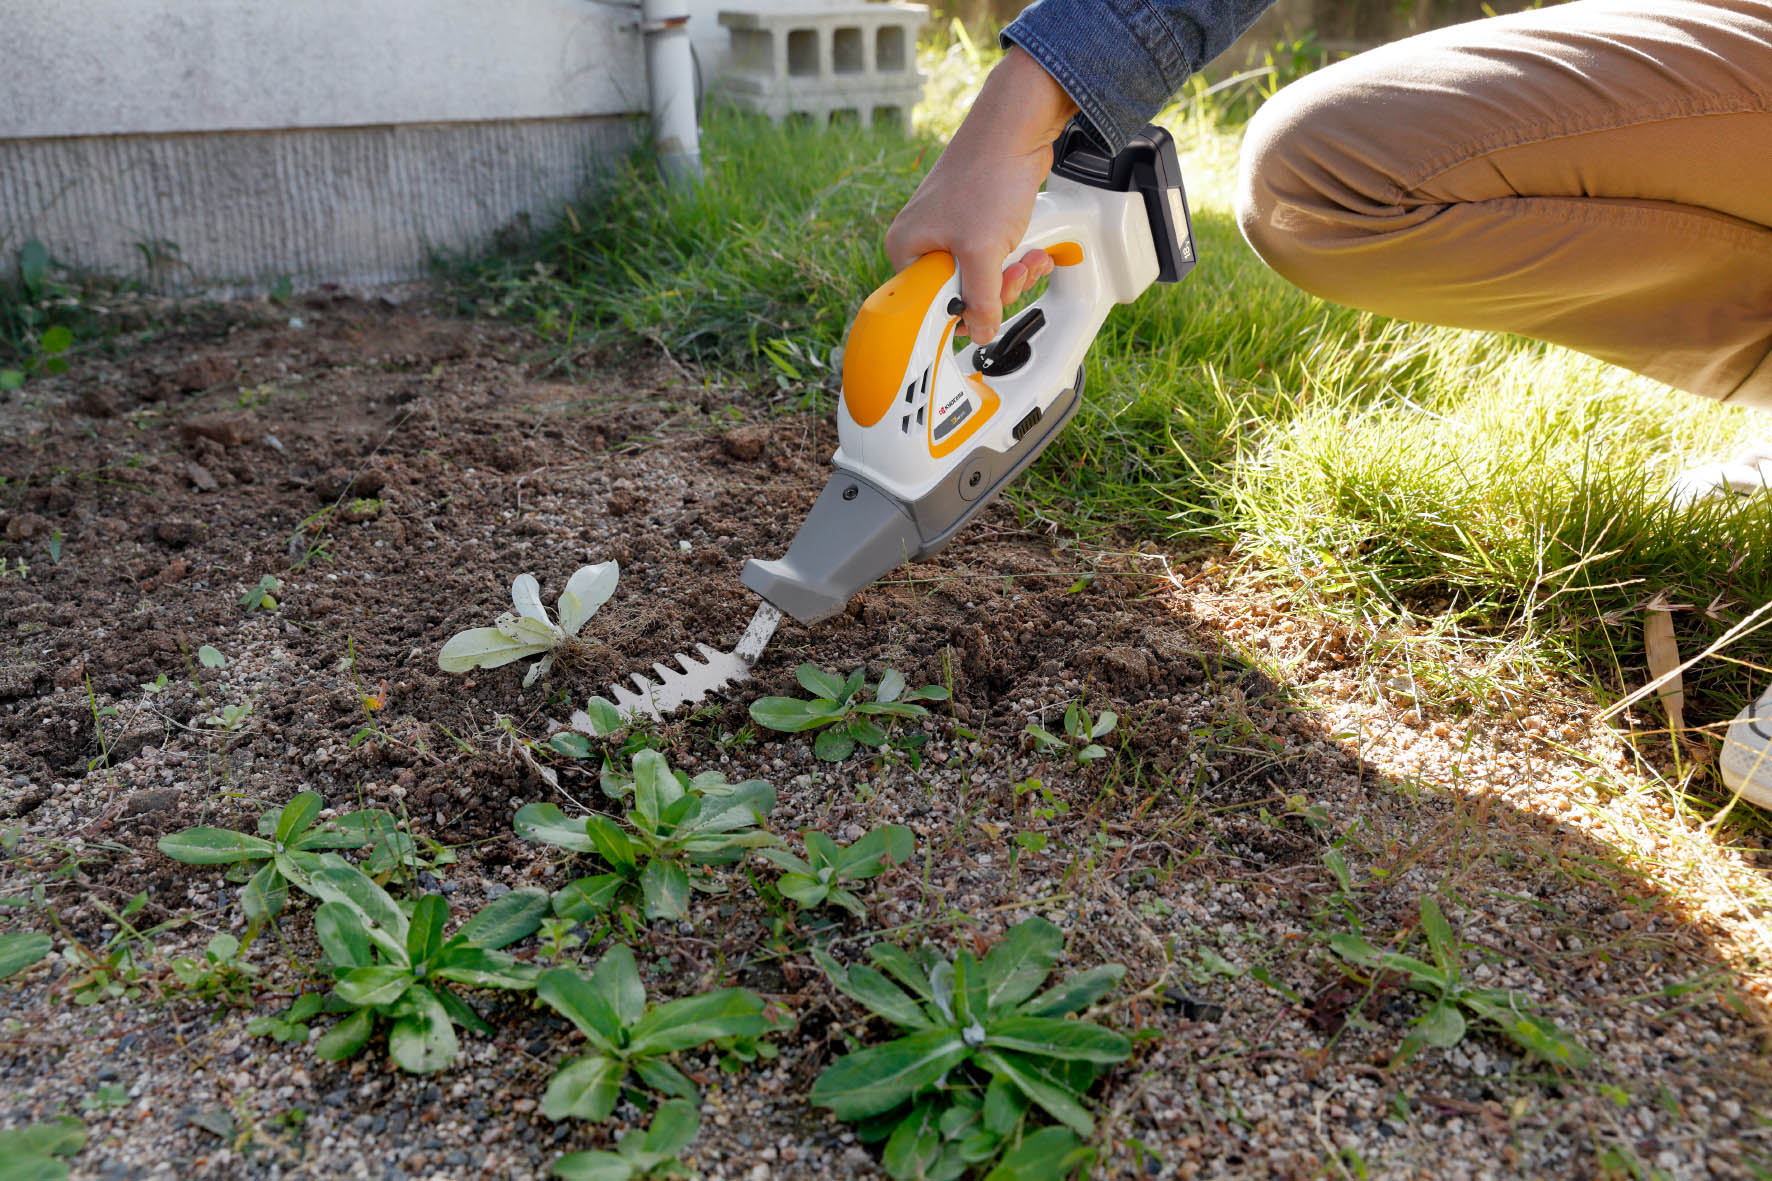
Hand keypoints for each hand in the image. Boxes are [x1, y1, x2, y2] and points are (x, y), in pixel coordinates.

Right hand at [885, 47, 1077, 342]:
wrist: (1016, 129)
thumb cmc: (987, 176)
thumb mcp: (983, 252)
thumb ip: (982, 300)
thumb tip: (980, 333)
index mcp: (907, 248)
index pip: (927, 305)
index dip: (960, 313)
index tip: (985, 314)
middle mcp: (924, 240)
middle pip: (959, 294)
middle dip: (996, 291)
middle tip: (1013, 278)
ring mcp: (952, 230)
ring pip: (983, 277)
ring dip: (1013, 277)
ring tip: (1029, 261)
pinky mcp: (978, 222)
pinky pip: (996, 257)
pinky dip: (1018, 259)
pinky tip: (1034, 253)